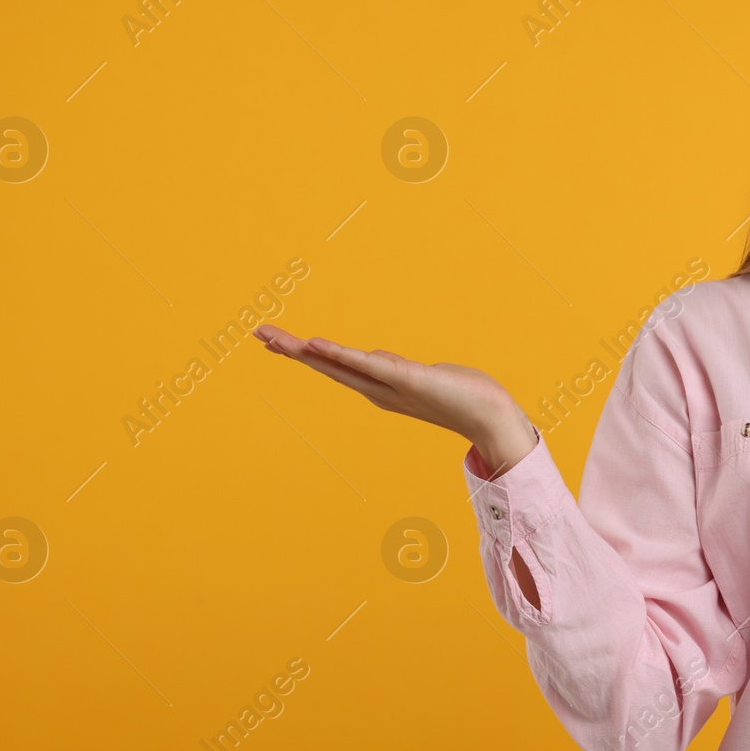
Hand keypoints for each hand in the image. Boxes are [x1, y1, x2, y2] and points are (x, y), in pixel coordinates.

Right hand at [253, 324, 536, 474]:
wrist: (491, 417)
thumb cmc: (461, 396)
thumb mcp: (420, 375)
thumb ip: (394, 368)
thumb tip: (375, 357)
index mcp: (379, 387)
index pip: (334, 365)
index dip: (304, 353)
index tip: (276, 340)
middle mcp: (377, 390)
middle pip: (325, 365)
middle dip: (291, 350)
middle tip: (258, 333)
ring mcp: (388, 386)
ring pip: (337, 364)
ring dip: (304, 350)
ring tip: (275, 337)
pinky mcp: (405, 379)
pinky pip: (365, 364)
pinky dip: (339, 354)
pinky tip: (316, 344)